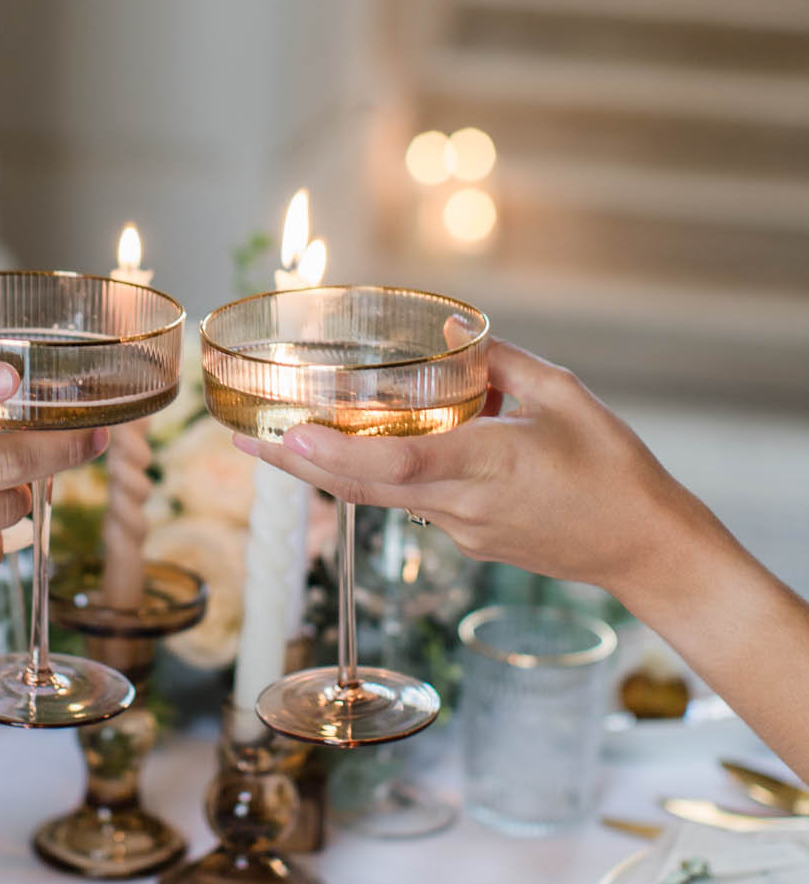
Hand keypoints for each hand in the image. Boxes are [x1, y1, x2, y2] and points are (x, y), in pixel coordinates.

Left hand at [233, 339, 711, 598]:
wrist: (643, 548)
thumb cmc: (612, 466)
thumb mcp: (564, 395)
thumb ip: (501, 362)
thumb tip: (453, 335)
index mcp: (493, 464)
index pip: (403, 464)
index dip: (340, 454)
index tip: (290, 438)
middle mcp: (465, 504)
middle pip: (365, 487)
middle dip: (299, 465)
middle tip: (240, 437)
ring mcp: (462, 529)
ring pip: (381, 497)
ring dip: (329, 469)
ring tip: (278, 438)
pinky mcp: (465, 538)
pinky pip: (408, 502)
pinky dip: (375, 476)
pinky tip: (353, 450)